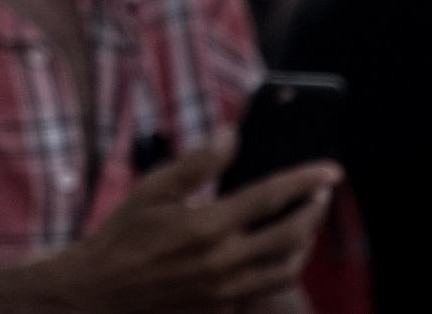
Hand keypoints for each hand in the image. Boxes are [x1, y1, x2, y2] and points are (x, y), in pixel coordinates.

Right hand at [41, 133, 340, 312]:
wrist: (101, 289)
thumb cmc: (124, 232)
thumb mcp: (154, 188)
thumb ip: (197, 162)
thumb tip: (232, 136)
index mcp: (207, 226)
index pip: (270, 197)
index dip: (305, 179)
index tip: (330, 168)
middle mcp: (223, 262)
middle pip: (291, 235)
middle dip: (315, 210)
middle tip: (324, 191)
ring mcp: (225, 289)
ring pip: (288, 268)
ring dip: (306, 242)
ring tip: (306, 219)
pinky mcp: (222, 306)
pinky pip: (266, 287)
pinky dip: (282, 265)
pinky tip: (276, 247)